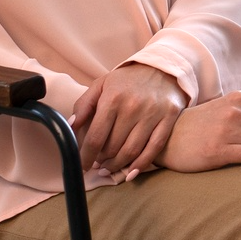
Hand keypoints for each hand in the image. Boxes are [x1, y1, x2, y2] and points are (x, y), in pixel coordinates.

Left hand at [70, 62, 186, 176]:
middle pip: (113, 147)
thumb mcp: (101, 85)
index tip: (82, 165)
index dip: (86, 156)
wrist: (163, 66)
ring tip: (109, 168)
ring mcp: (153, 113)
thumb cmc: (128, 80)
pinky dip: (141, 165)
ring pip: (132, 151)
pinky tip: (130, 173)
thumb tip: (71, 127)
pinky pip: (154, 148)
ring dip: (117, 165)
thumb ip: (83, 105)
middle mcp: (133, 107)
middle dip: (102, 161)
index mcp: (113, 98)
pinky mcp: (169, 118)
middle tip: (98, 164)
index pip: (96, 137)